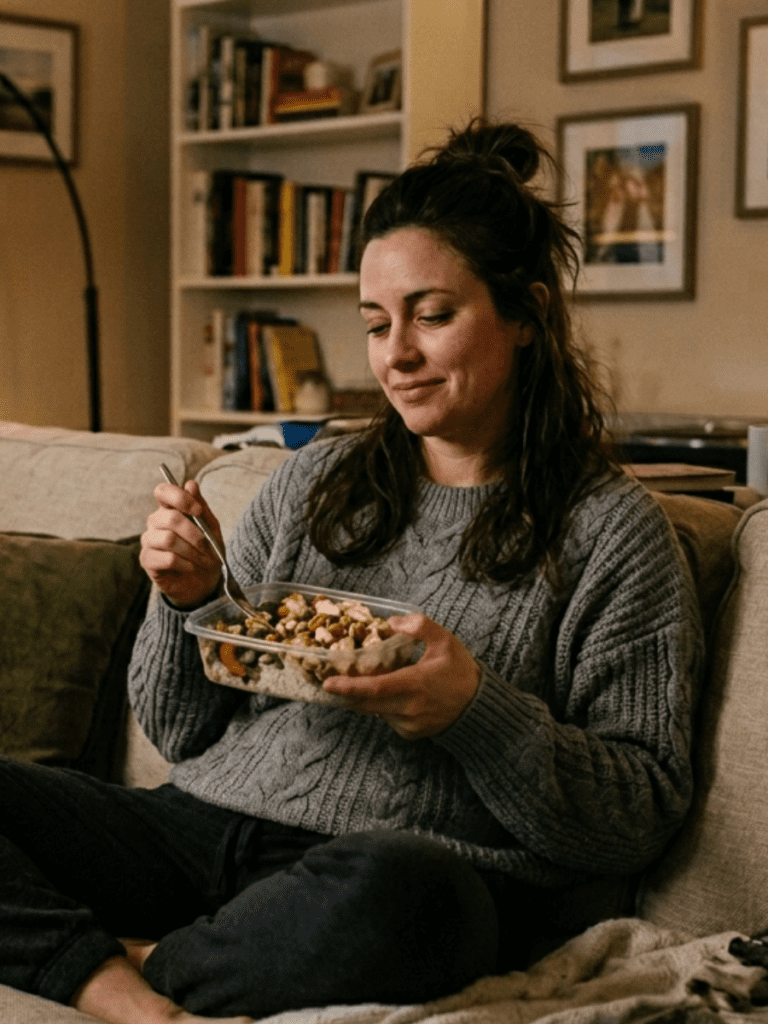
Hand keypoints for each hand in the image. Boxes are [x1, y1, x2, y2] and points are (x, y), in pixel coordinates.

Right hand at [140, 478, 223, 608]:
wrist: (203, 582)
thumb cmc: (206, 551)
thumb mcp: (210, 527)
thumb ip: (201, 506)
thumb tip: (191, 484)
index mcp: (169, 509)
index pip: (163, 491)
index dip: (180, 498)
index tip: (198, 511)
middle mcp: (155, 522)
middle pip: (170, 518)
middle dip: (195, 533)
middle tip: (207, 546)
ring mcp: (149, 541)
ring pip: (168, 539)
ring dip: (191, 551)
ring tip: (202, 560)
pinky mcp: (147, 560)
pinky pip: (166, 558)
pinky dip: (184, 563)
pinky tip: (190, 567)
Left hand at [323, 614, 480, 739]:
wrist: (479, 708)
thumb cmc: (461, 671)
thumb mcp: (445, 641)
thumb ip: (420, 626)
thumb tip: (392, 622)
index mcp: (415, 685)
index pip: (374, 689)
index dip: (349, 687)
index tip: (328, 683)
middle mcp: (408, 708)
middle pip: (366, 704)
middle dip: (346, 693)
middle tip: (331, 680)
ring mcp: (408, 725)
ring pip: (375, 711)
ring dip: (366, 698)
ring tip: (365, 681)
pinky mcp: (410, 734)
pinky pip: (387, 719)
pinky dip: (383, 707)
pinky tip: (393, 694)